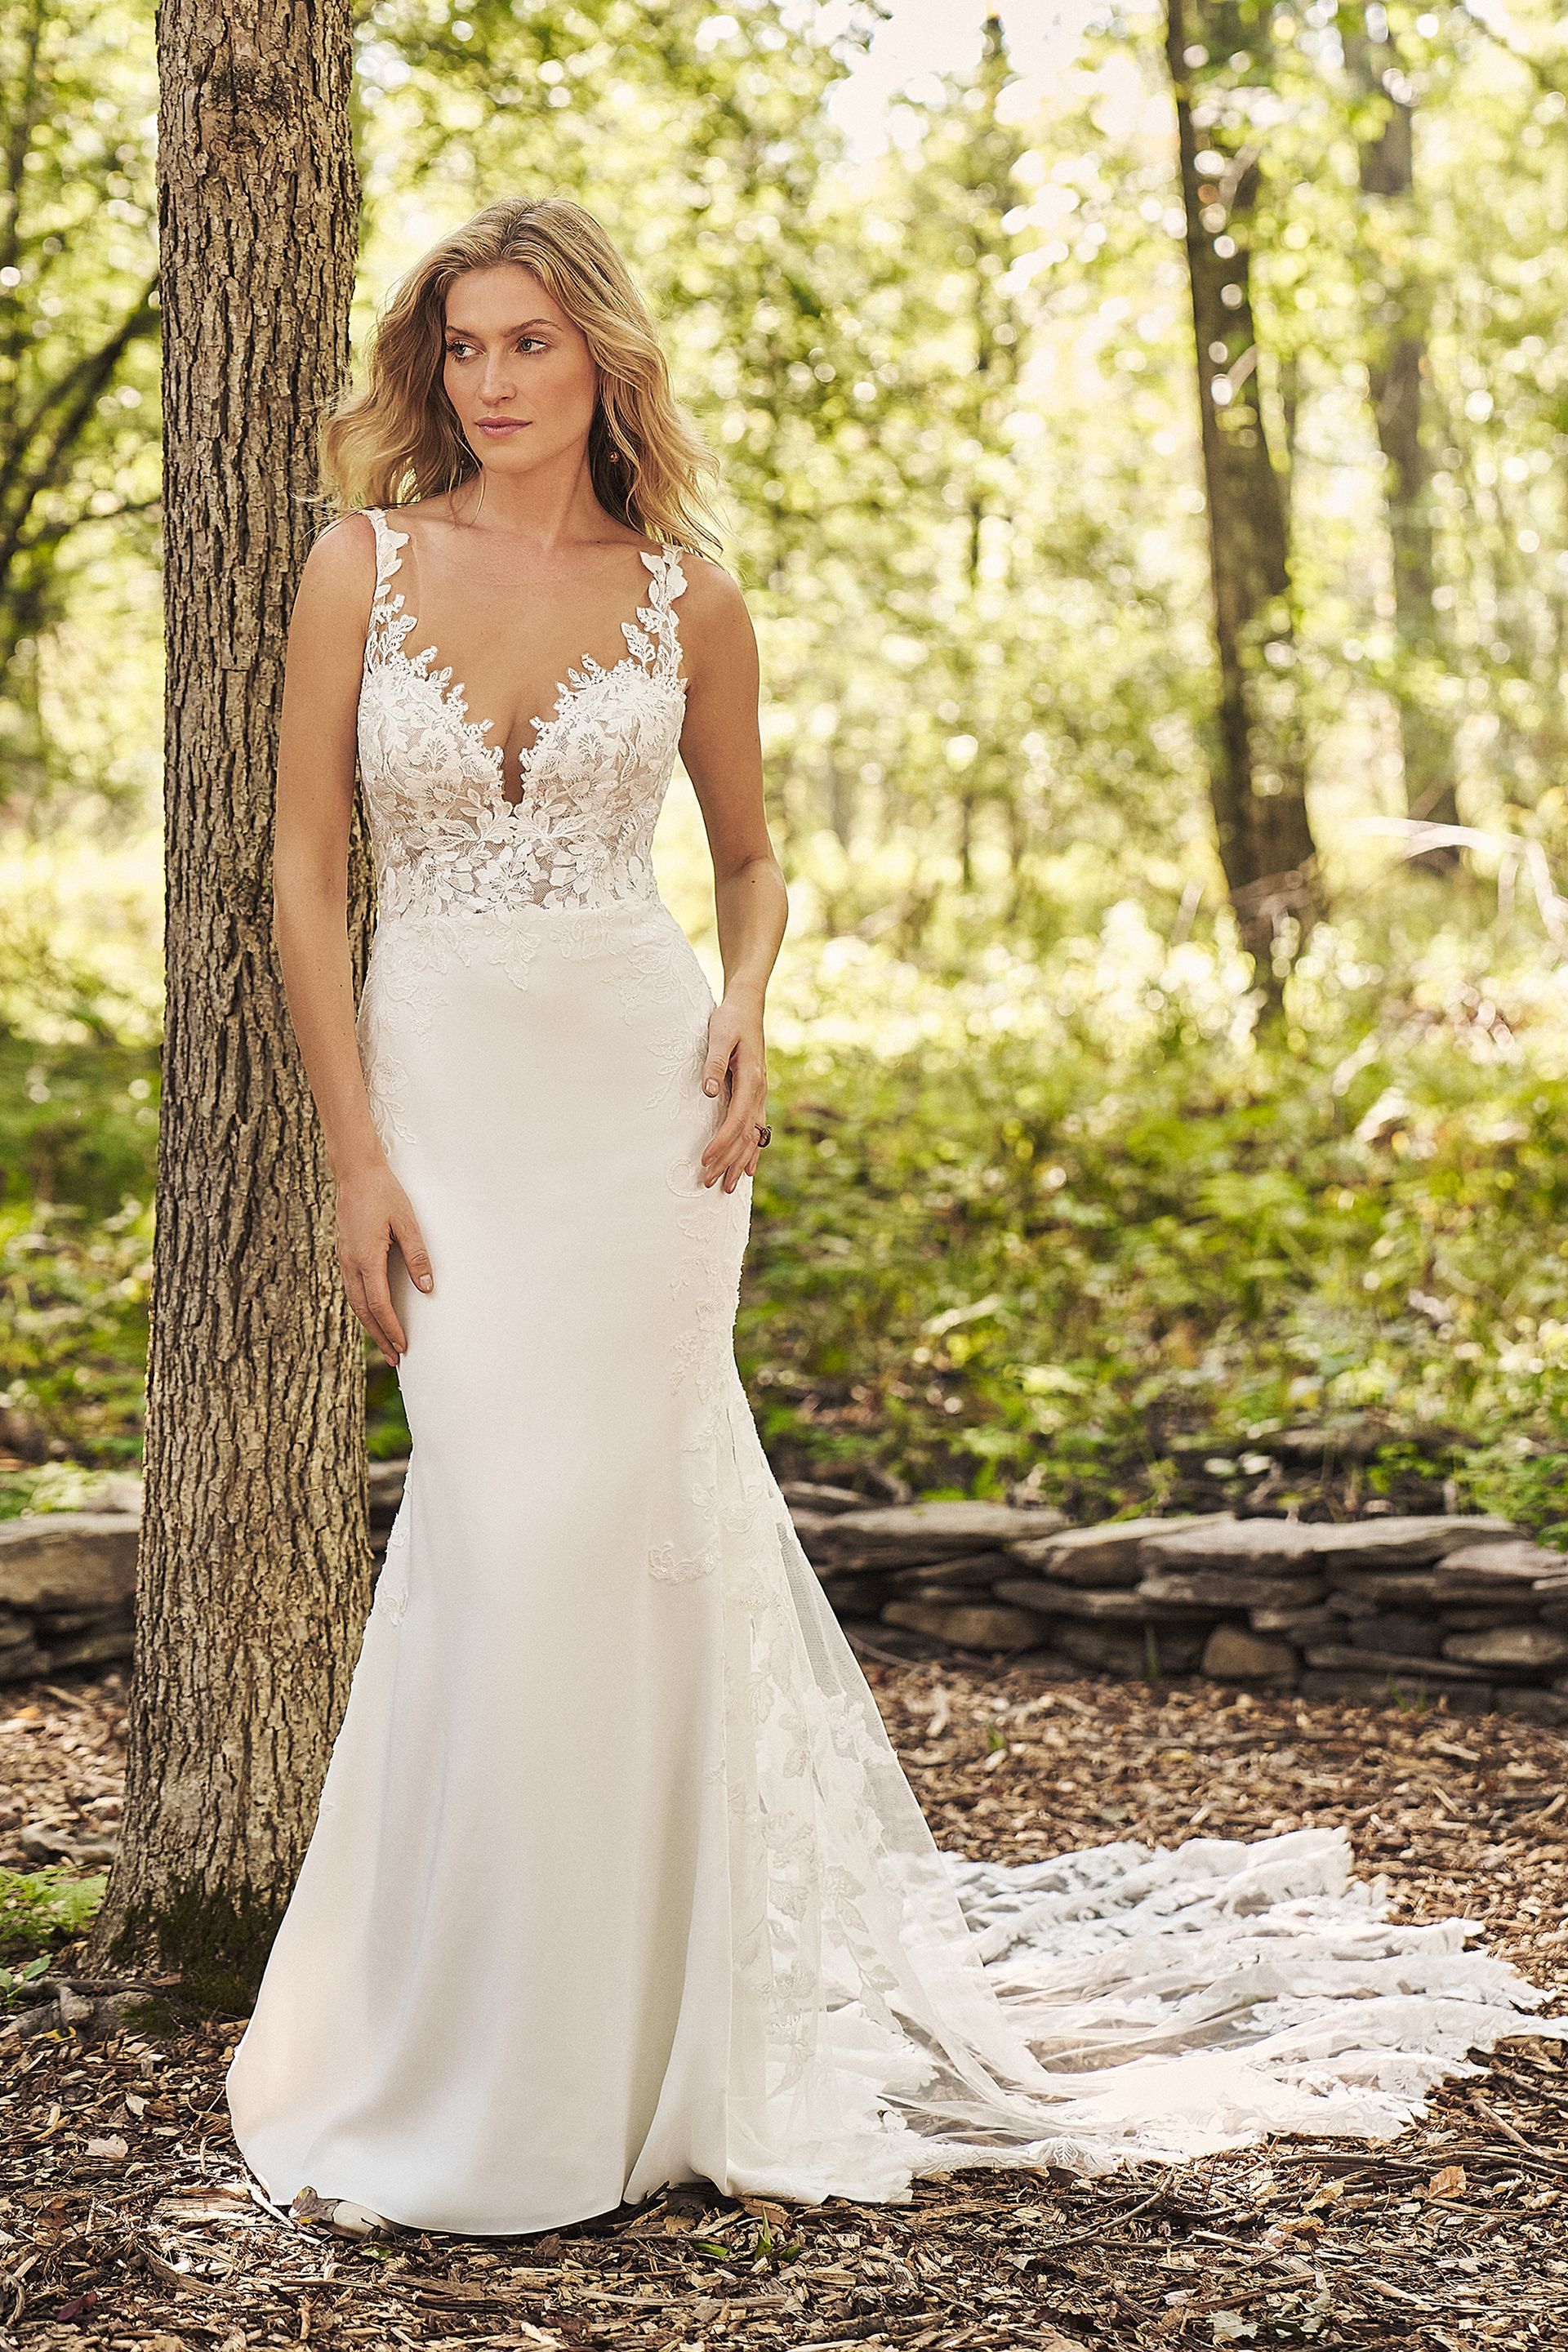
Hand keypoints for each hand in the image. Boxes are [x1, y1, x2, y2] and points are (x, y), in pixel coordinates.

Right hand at [335, 1161, 432, 1366]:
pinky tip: (373, 1314)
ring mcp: (344, 1259)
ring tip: (386, 1342)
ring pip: (356, 1302)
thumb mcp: (407, 1222)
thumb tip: (427, 1287)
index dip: (392, 1328)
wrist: (355, 1173)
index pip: (379, 1304)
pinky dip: (363, 1307)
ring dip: (371, 1325)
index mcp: (366, 1258)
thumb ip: (417, 1256)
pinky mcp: (344, 1254)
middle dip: (380, 1336)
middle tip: (397, 1358)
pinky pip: (352, 1289)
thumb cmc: (383, 1194)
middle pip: (364, 1311)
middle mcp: (350, 1263)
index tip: (404, 1346)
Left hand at [700, 989, 767, 1193]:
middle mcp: (759, 1092)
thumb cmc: (730, 1018)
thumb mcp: (719, 1036)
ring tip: (729, 1186)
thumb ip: (715, 1064)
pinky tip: (749, 1168)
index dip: (721, 1143)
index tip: (705, 1160)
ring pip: (752, 1137)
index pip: (736, 1121)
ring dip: (740, 1162)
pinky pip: (756, 1130)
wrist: (747, 1004)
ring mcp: (759, 1095)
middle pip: (745, 1136)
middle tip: (710, 1183)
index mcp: (751, 1080)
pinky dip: (752, 1151)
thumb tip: (709, 1093)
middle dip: (729, 1162)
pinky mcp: (755, 1094)